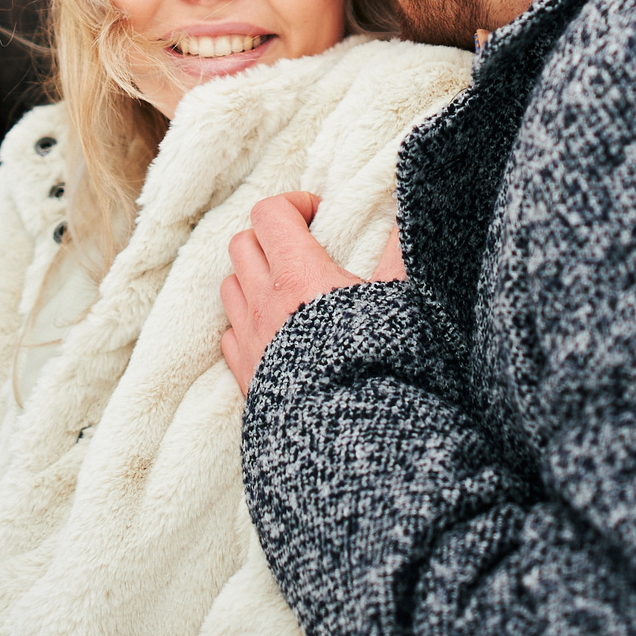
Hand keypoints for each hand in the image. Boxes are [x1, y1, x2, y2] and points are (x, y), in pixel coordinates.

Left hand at [219, 192, 391, 394]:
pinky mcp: (244, 370)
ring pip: (230, 284)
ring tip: (288, 288)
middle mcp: (264, 300)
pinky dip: (245, 322)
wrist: (346, 431)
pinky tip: (274, 330)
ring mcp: (249, 336)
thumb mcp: (399, 301)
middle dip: (269, 237)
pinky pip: (229, 331)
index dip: (293, 205)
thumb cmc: (375, 361)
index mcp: (297, 273)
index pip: (270, 213)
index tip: (320, 216)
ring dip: (252, 277)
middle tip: (303, 248)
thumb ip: (400, 253)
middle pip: (243, 243)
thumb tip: (405, 219)